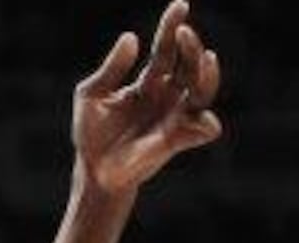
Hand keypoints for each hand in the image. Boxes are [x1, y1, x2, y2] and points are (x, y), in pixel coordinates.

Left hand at [72, 1, 223, 196]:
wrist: (92, 169)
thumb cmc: (91, 133)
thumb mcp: (91, 95)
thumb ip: (111, 69)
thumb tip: (130, 37)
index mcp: (150, 81)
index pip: (166, 49)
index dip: (172, 26)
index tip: (180, 5)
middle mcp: (169, 94)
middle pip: (189, 63)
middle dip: (189, 45)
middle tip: (182, 31)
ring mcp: (176, 115)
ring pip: (205, 89)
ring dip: (207, 73)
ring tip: (206, 56)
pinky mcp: (179, 138)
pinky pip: (206, 128)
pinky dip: (206, 122)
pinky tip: (198, 115)